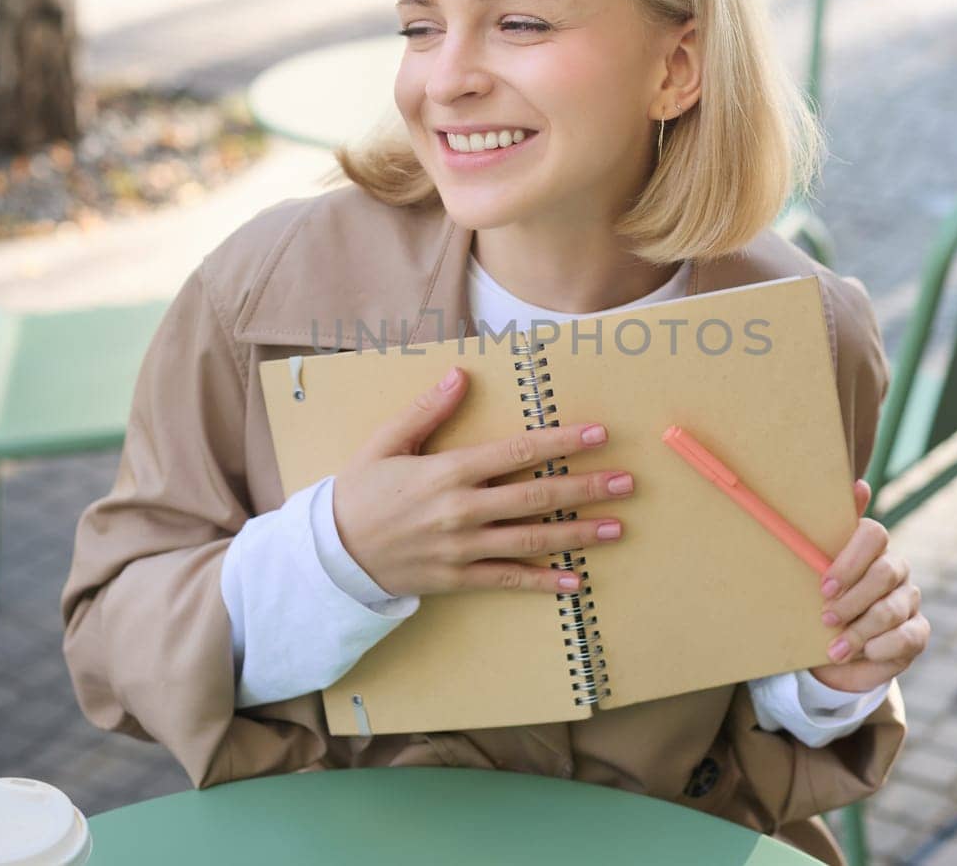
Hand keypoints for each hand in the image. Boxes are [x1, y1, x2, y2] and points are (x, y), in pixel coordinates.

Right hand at [331, 366, 635, 597]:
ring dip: (577, 533)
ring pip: (530, 539)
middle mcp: (461, 510)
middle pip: (535, 497)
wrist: (330, 554)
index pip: (517, 452)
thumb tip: (460, 375)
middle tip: (626, 483)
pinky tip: (576, 581)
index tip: (598, 435)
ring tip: (616, 527)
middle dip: (585, 488)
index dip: (561, 442)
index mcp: (447, 471)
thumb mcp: (386, 443)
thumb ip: (426, 410)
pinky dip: (542, 581)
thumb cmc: (359, 492)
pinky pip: (507, 580)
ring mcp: (462, 547)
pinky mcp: (457, 578)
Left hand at [807, 483, 929, 692]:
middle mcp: (895, 569)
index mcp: (870, 548)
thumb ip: (829, 530)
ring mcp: (909, 601)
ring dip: (858, 632)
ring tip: (834, 648)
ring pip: (890, 610)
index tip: (824, 586)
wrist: (833, 651)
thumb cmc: (823, 603)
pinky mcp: (917, 633)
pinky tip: (863, 653)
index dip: (849, 561)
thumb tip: (860, 484)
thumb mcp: (816, 571)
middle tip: (826, 618)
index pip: (873, 535)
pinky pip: (906, 637)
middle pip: (884, 573)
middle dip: (852, 600)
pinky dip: (879, 648)